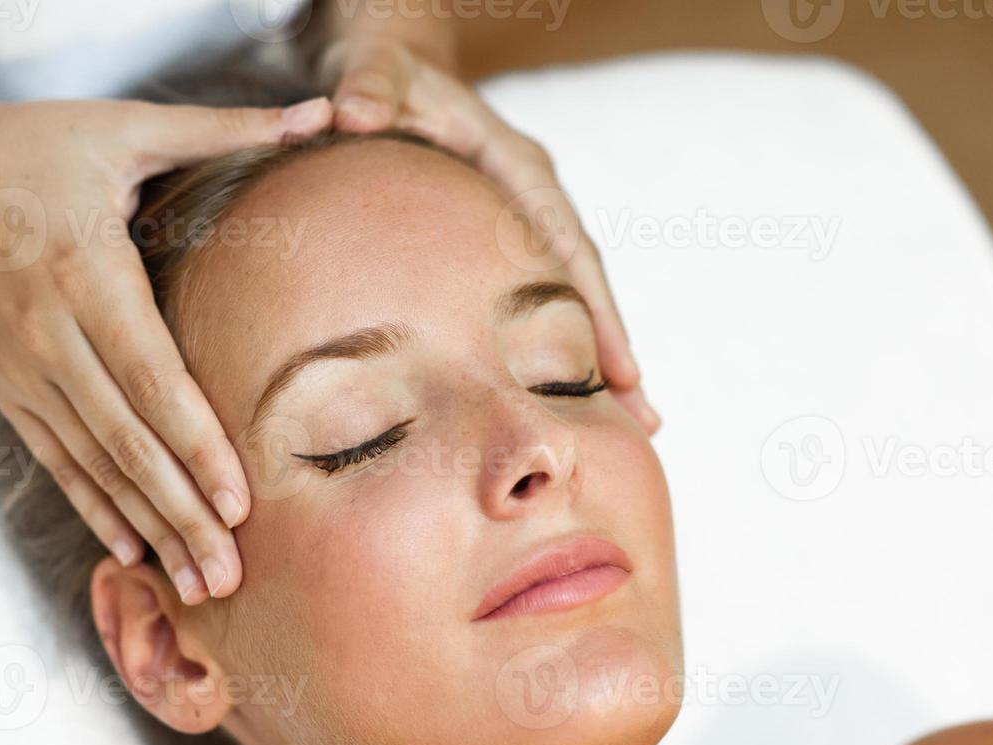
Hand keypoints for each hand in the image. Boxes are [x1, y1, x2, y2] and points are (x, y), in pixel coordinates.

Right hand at [0, 89, 333, 603]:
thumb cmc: (27, 151)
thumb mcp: (119, 128)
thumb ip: (220, 129)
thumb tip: (312, 114)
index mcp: (87, 276)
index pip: (151, 378)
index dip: (195, 444)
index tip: (241, 501)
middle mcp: (53, 337)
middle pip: (128, 441)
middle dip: (184, 513)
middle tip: (233, 577)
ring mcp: (27, 372)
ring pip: (95, 465)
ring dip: (150, 529)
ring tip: (199, 588)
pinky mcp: (12, 390)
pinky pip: (58, 461)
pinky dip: (96, 509)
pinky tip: (133, 552)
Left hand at [318, 39, 660, 434]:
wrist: (393, 71)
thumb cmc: (388, 74)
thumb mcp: (378, 71)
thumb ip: (370, 85)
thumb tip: (349, 111)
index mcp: (517, 164)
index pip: (566, 242)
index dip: (594, 307)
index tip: (617, 366)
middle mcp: (535, 197)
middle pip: (587, 281)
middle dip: (615, 349)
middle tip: (643, 422)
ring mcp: (527, 221)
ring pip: (573, 296)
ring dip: (601, 358)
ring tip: (629, 426)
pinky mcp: (510, 240)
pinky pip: (543, 297)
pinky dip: (562, 345)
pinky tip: (571, 395)